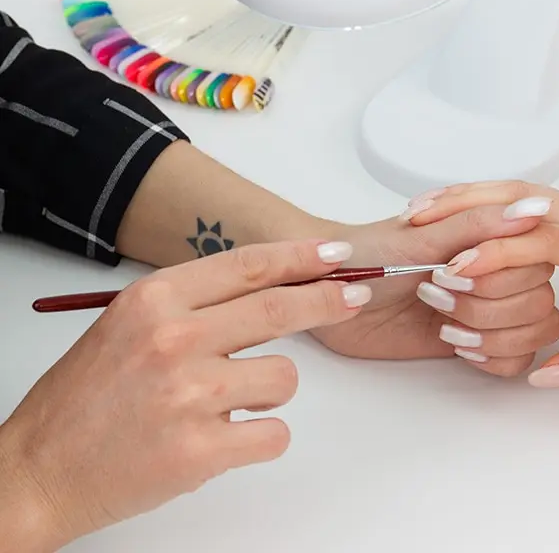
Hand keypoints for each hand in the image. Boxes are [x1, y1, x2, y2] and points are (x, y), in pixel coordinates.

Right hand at [0, 239, 366, 549]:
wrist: (37, 469)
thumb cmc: (85, 395)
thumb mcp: (130, 323)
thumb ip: (195, 303)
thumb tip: (270, 286)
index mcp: (155, 299)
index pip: (249, 266)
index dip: (300, 257)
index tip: (335, 254)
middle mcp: (174, 338)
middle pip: (280, 308)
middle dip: (328, 300)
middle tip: (354, 297)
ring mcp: (190, 395)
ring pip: (284, 376)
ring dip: (271, 388)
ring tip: (228, 403)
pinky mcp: (201, 450)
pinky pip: (274, 432)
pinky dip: (262, 436)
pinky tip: (225, 438)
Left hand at [312, 203, 558, 377]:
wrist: (333, 291)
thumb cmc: (370, 253)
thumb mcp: (421, 235)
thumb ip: (479, 224)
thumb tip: (535, 209)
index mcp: (490, 238)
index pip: (539, 261)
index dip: (502, 275)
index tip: (452, 272)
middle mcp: (497, 271)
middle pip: (542, 300)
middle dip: (490, 306)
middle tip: (438, 297)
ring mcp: (488, 308)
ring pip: (538, 331)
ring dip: (494, 334)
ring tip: (448, 325)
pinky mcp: (477, 341)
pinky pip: (518, 360)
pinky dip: (495, 358)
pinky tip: (460, 347)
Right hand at [405, 181, 558, 385]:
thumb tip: (543, 377)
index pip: (545, 239)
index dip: (497, 252)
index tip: (457, 270)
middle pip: (518, 198)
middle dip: (465, 209)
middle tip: (417, 224)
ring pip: (514, 188)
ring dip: (466, 194)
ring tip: (419, 209)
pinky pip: (520, 193)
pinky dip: (482, 194)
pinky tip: (453, 202)